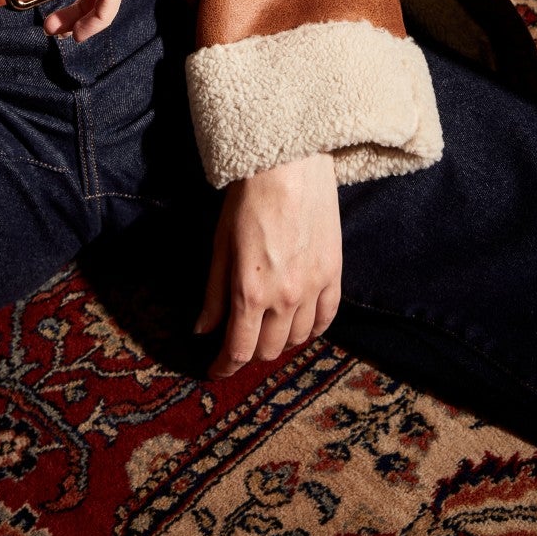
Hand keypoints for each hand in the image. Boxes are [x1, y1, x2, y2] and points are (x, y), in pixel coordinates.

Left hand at [195, 150, 342, 375]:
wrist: (289, 164)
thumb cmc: (247, 199)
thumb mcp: (220, 245)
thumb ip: (214, 294)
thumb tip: (202, 330)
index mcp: (250, 292)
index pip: (238, 350)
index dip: (224, 367)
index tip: (215, 371)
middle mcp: (285, 298)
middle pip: (269, 350)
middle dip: (249, 354)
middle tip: (238, 345)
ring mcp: (314, 287)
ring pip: (298, 339)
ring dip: (280, 343)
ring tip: (266, 334)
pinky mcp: (334, 273)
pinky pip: (327, 318)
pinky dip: (313, 330)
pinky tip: (301, 328)